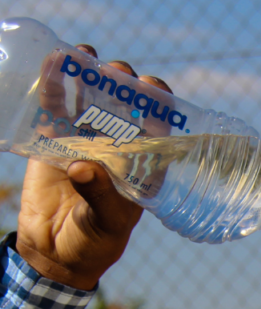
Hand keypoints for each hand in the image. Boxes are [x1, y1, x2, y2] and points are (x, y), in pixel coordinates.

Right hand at [15, 46, 172, 290]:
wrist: (54, 253)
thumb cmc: (94, 242)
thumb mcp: (105, 223)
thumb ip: (99, 195)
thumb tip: (83, 165)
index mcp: (141, 167)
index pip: (158, 128)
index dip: (158, 105)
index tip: (152, 88)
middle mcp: (117, 149)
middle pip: (125, 106)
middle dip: (123, 84)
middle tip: (117, 73)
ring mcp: (85, 142)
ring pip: (91, 99)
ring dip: (90, 75)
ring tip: (86, 55)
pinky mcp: (54, 141)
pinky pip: (55, 107)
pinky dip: (54, 85)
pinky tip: (53, 63)